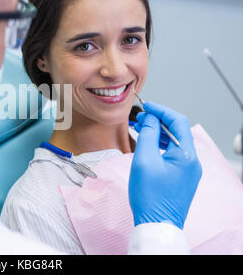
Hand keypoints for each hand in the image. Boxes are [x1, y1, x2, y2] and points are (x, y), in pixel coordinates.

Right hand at [129, 101, 201, 229]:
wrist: (157, 225)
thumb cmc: (150, 197)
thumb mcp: (144, 160)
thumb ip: (146, 135)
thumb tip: (149, 118)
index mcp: (186, 155)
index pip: (178, 121)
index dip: (161, 110)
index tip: (146, 106)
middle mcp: (191, 161)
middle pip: (177, 131)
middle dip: (158, 121)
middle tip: (139, 118)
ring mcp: (188, 170)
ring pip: (174, 142)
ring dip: (158, 133)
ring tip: (140, 129)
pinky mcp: (182, 177)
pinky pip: (172, 154)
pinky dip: (159, 145)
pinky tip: (147, 144)